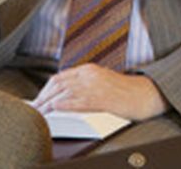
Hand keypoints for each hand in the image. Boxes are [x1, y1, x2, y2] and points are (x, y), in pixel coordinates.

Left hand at [31, 64, 168, 121]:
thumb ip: (85, 84)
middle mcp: (90, 74)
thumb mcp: (102, 81)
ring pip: (64, 93)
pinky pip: (76, 102)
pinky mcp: (100, 98)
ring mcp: (95, 86)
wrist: (145, 94)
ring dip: (49, 104)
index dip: (46, 89)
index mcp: (90, 69)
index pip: (60, 77)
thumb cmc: (126, 91)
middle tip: (35, 108)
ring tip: (40, 113)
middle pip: (58, 84)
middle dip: (43, 97)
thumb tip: (64, 96)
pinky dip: (63, 106)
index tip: (38, 99)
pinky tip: (55, 110)